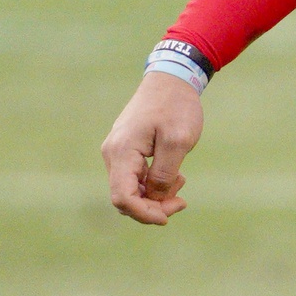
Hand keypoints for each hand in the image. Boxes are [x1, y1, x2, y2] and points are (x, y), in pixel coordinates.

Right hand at [101, 71, 203, 224]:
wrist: (172, 78)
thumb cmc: (177, 106)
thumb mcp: (178, 141)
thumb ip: (165, 174)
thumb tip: (154, 200)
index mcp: (122, 151)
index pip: (122, 197)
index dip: (144, 214)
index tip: (168, 217)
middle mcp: (113, 154)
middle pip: (124, 197)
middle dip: (152, 206)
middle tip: (182, 201)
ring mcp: (117, 151)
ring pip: (130, 189)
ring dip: (154, 195)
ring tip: (181, 180)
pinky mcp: (126, 150)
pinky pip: (134, 177)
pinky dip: (152, 183)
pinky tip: (174, 175)